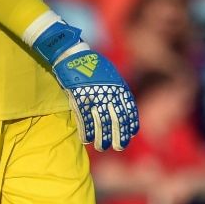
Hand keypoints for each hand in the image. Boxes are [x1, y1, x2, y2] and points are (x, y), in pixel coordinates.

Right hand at [30, 19, 139, 150]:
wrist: (74, 56)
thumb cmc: (93, 66)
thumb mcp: (112, 75)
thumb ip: (118, 91)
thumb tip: (125, 109)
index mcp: (119, 88)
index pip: (129, 110)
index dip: (130, 124)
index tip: (130, 134)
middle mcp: (109, 94)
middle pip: (117, 120)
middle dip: (119, 136)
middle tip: (119, 147)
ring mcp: (94, 97)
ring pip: (101, 123)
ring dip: (102, 138)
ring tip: (102, 147)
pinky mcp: (80, 99)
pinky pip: (84, 120)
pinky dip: (86, 131)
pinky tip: (86, 140)